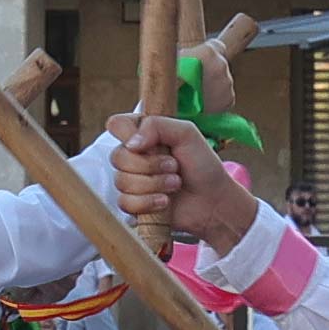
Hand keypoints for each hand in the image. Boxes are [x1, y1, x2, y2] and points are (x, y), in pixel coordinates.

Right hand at [109, 112, 263, 250]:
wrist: (212, 200)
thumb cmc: (202, 164)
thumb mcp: (186, 133)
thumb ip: (157, 126)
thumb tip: (131, 143)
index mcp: (143, 134)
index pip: (116, 125)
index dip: (127, 134)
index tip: (149, 144)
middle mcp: (133, 156)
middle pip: (117, 156)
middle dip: (149, 165)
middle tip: (174, 166)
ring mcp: (131, 180)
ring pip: (122, 181)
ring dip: (154, 184)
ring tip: (175, 184)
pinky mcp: (132, 204)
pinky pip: (124, 202)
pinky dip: (147, 202)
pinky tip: (165, 201)